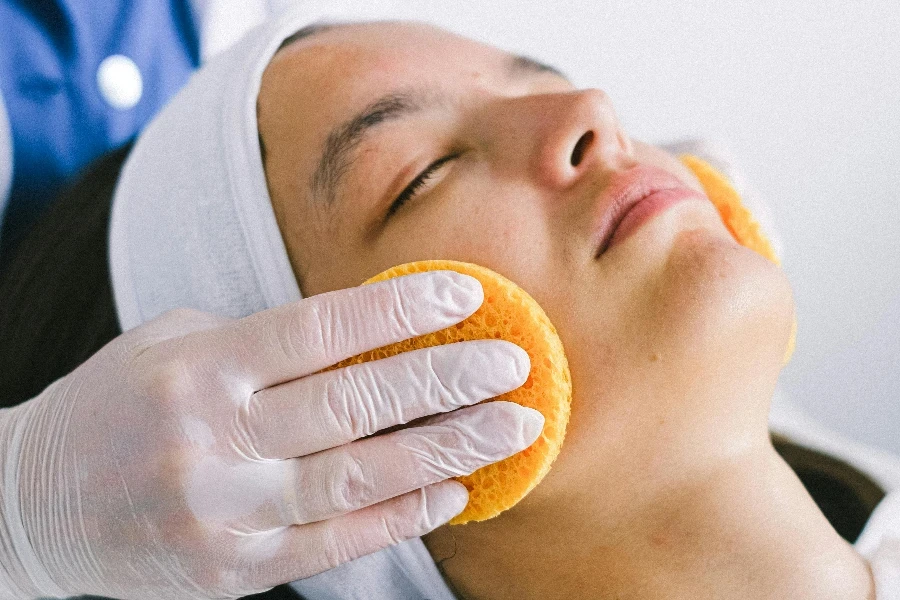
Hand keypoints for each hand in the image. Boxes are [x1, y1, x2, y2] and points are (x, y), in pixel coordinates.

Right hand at [0, 271, 540, 598]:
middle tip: (514, 365)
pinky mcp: (234, 568)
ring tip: (511, 429)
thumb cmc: (118, 406)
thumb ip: (261, 343)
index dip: (398, 312)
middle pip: (354, 405)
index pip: (318, 329)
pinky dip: (401, 517)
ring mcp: (225, 511)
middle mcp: (215, 439)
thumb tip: (368, 335)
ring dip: (445, 451)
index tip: (464, 297)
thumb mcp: (172, 346)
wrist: (35, 505)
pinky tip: (454, 491)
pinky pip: (334, 542)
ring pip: (357, 478)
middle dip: (446, 381)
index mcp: (200, 368)